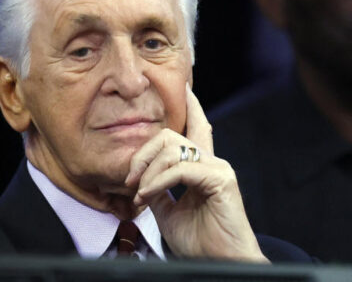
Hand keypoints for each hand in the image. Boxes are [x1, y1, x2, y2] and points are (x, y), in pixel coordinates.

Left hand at [125, 84, 268, 262]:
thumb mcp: (168, 213)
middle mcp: (212, 162)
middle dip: (143, 154)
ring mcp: (218, 169)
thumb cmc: (201, 242)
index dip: (192, 107)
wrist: (221, 262)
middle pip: (170, 136)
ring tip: (139, 195)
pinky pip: (180, 169)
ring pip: (172, 149)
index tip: (186, 89)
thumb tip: (140, 180)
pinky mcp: (220, 180)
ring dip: (147, 172)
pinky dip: (157, 181)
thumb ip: (158, 191)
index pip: (197, 128)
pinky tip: (148, 196)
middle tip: (130, 180)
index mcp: (203, 167)